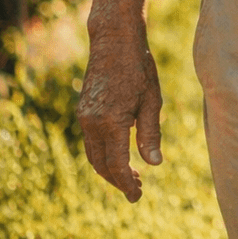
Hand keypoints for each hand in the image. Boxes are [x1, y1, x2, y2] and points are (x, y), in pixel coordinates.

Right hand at [77, 27, 163, 202]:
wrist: (114, 41)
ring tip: (130, 176)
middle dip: (117, 180)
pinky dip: (103, 153)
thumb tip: (154, 164)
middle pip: (101, 164)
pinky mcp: (83, 110)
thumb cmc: (139, 68)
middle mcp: (91, 123)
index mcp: (110, 122)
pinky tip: (119, 154)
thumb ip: (150, 134)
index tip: (136, 197)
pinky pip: (91, 140)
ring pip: (93, 154)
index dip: (125, 184)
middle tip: (136, 191)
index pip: (116, 165)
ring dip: (108, 168)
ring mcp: (84, 116)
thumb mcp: (152, 101)